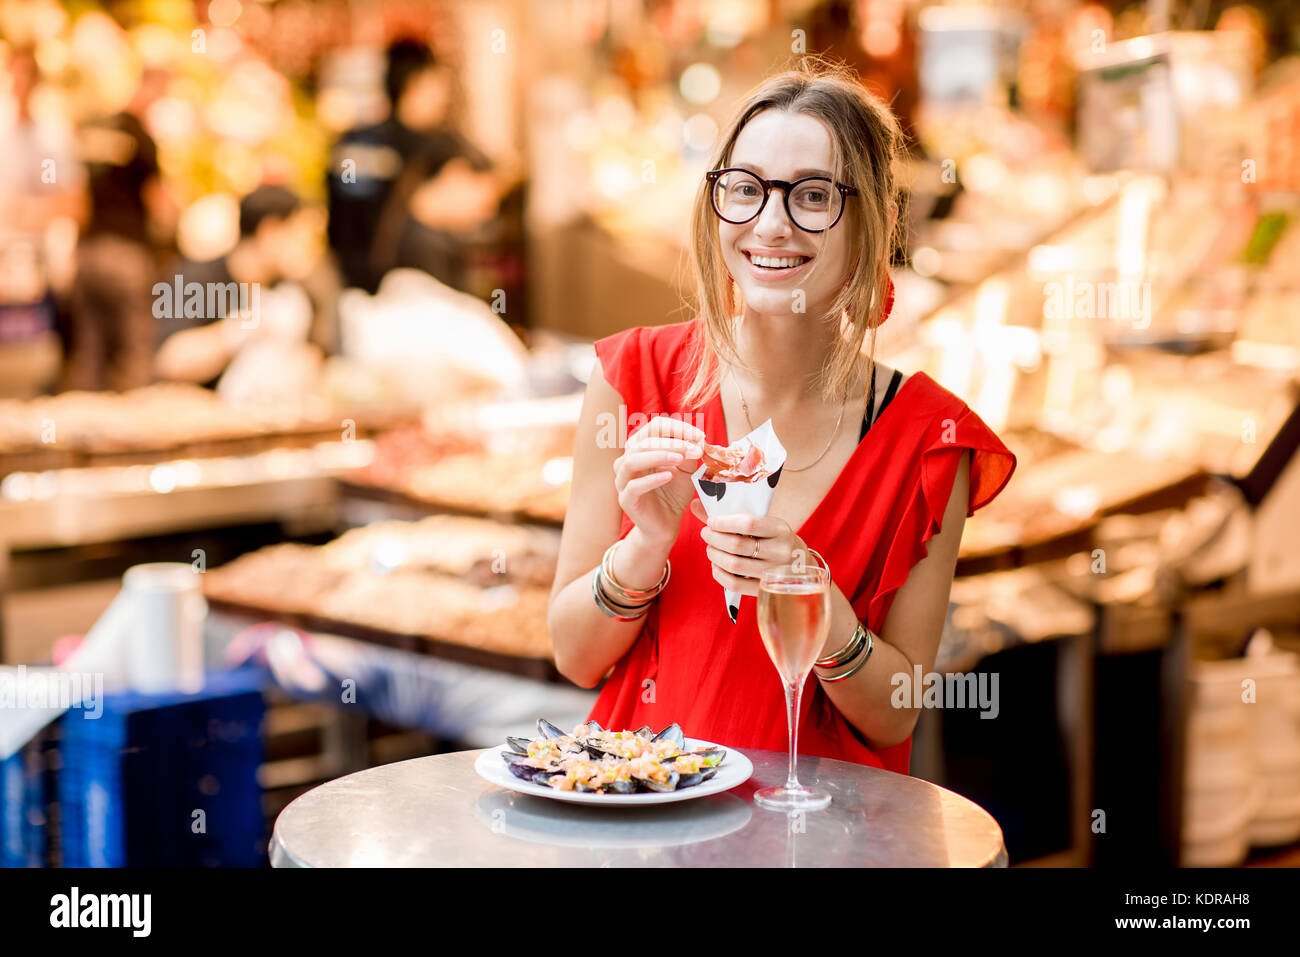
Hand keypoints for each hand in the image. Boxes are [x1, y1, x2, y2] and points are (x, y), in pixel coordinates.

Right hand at [613, 414, 705, 546]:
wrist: (665, 525)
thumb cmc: (673, 494)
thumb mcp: (686, 470)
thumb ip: (688, 454)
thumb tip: (697, 438)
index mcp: (641, 448)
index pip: (654, 427)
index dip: (677, 428)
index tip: (699, 436)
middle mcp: (627, 460)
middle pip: (643, 442)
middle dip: (671, 442)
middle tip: (693, 448)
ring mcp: (623, 480)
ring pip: (633, 460)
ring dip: (658, 456)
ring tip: (680, 459)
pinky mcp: (625, 499)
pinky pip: (633, 486)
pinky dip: (651, 479)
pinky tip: (669, 476)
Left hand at [690, 499, 808, 597]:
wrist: (799, 566)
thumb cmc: (773, 539)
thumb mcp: (763, 523)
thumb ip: (730, 515)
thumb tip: (695, 504)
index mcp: (781, 529)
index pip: (748, 524)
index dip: (724, 522)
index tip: (711, 521)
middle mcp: (781, 551)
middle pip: (737, 545)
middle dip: (714, 538)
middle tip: (706, 533)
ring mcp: (774, 573)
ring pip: (734, 565)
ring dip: (715, 555)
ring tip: (710, 548)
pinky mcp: (765, 589)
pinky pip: (735, 584)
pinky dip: (719, 574)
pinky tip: (716, 566)